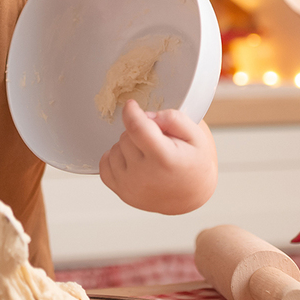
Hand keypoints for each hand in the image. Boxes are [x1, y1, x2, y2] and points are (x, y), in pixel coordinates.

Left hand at [99, 99, 215, 213]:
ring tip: (147, 154)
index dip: (131, 112)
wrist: (192, 195)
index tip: (131, 104)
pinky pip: (104, 165)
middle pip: (125, 136)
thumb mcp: (196, 136)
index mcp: (164, 158)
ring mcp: (130, 186)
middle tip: (156, 141)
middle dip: (138, 132)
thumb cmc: (195, 164)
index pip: (137, 128)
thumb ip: (173, 119)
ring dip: (127, 146)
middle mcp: (144, 175)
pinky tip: (132, 161)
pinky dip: (115, 158)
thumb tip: (146, 115)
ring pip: (113, 149)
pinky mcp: (121, 192)